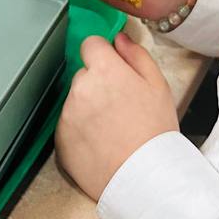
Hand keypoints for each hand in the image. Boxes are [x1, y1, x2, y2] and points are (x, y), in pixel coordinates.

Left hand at [55, 33, 178, 200]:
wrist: (144, 178)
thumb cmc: (155, 132)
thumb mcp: (158, 85)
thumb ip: (136, 55)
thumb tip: (120, 39)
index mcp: (104, 70)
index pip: (91, 44)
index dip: (103, 54)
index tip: (113, 69)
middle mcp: (79, 88)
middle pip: (84, 74)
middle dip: (98, 84)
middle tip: (120, 106)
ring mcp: (67, 115)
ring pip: (76, 100)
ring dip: (88, 107)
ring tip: (113, 129)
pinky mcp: (60, 140)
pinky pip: (68, 125)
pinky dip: (80, 131)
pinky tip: (101, 143)